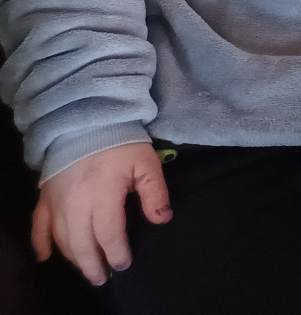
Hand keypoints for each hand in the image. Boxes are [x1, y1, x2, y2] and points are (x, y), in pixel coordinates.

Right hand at [32, 143, 169, 285]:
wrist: (88, 119)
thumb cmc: (121, 141)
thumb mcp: (146, 162)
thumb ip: (155, 192)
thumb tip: (163, 219)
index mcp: (103, 196)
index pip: (109, 235)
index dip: (117, 253)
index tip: (124, 264)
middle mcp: (76, 204)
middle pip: (81, 245)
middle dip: (93, 265)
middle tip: (103, 278)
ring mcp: (57, 202)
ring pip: (61, 240)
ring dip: (73, 258)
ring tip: (86, 268)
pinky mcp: (45, 197)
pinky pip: (38, 226)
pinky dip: (40, 244)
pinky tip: (44, 258)